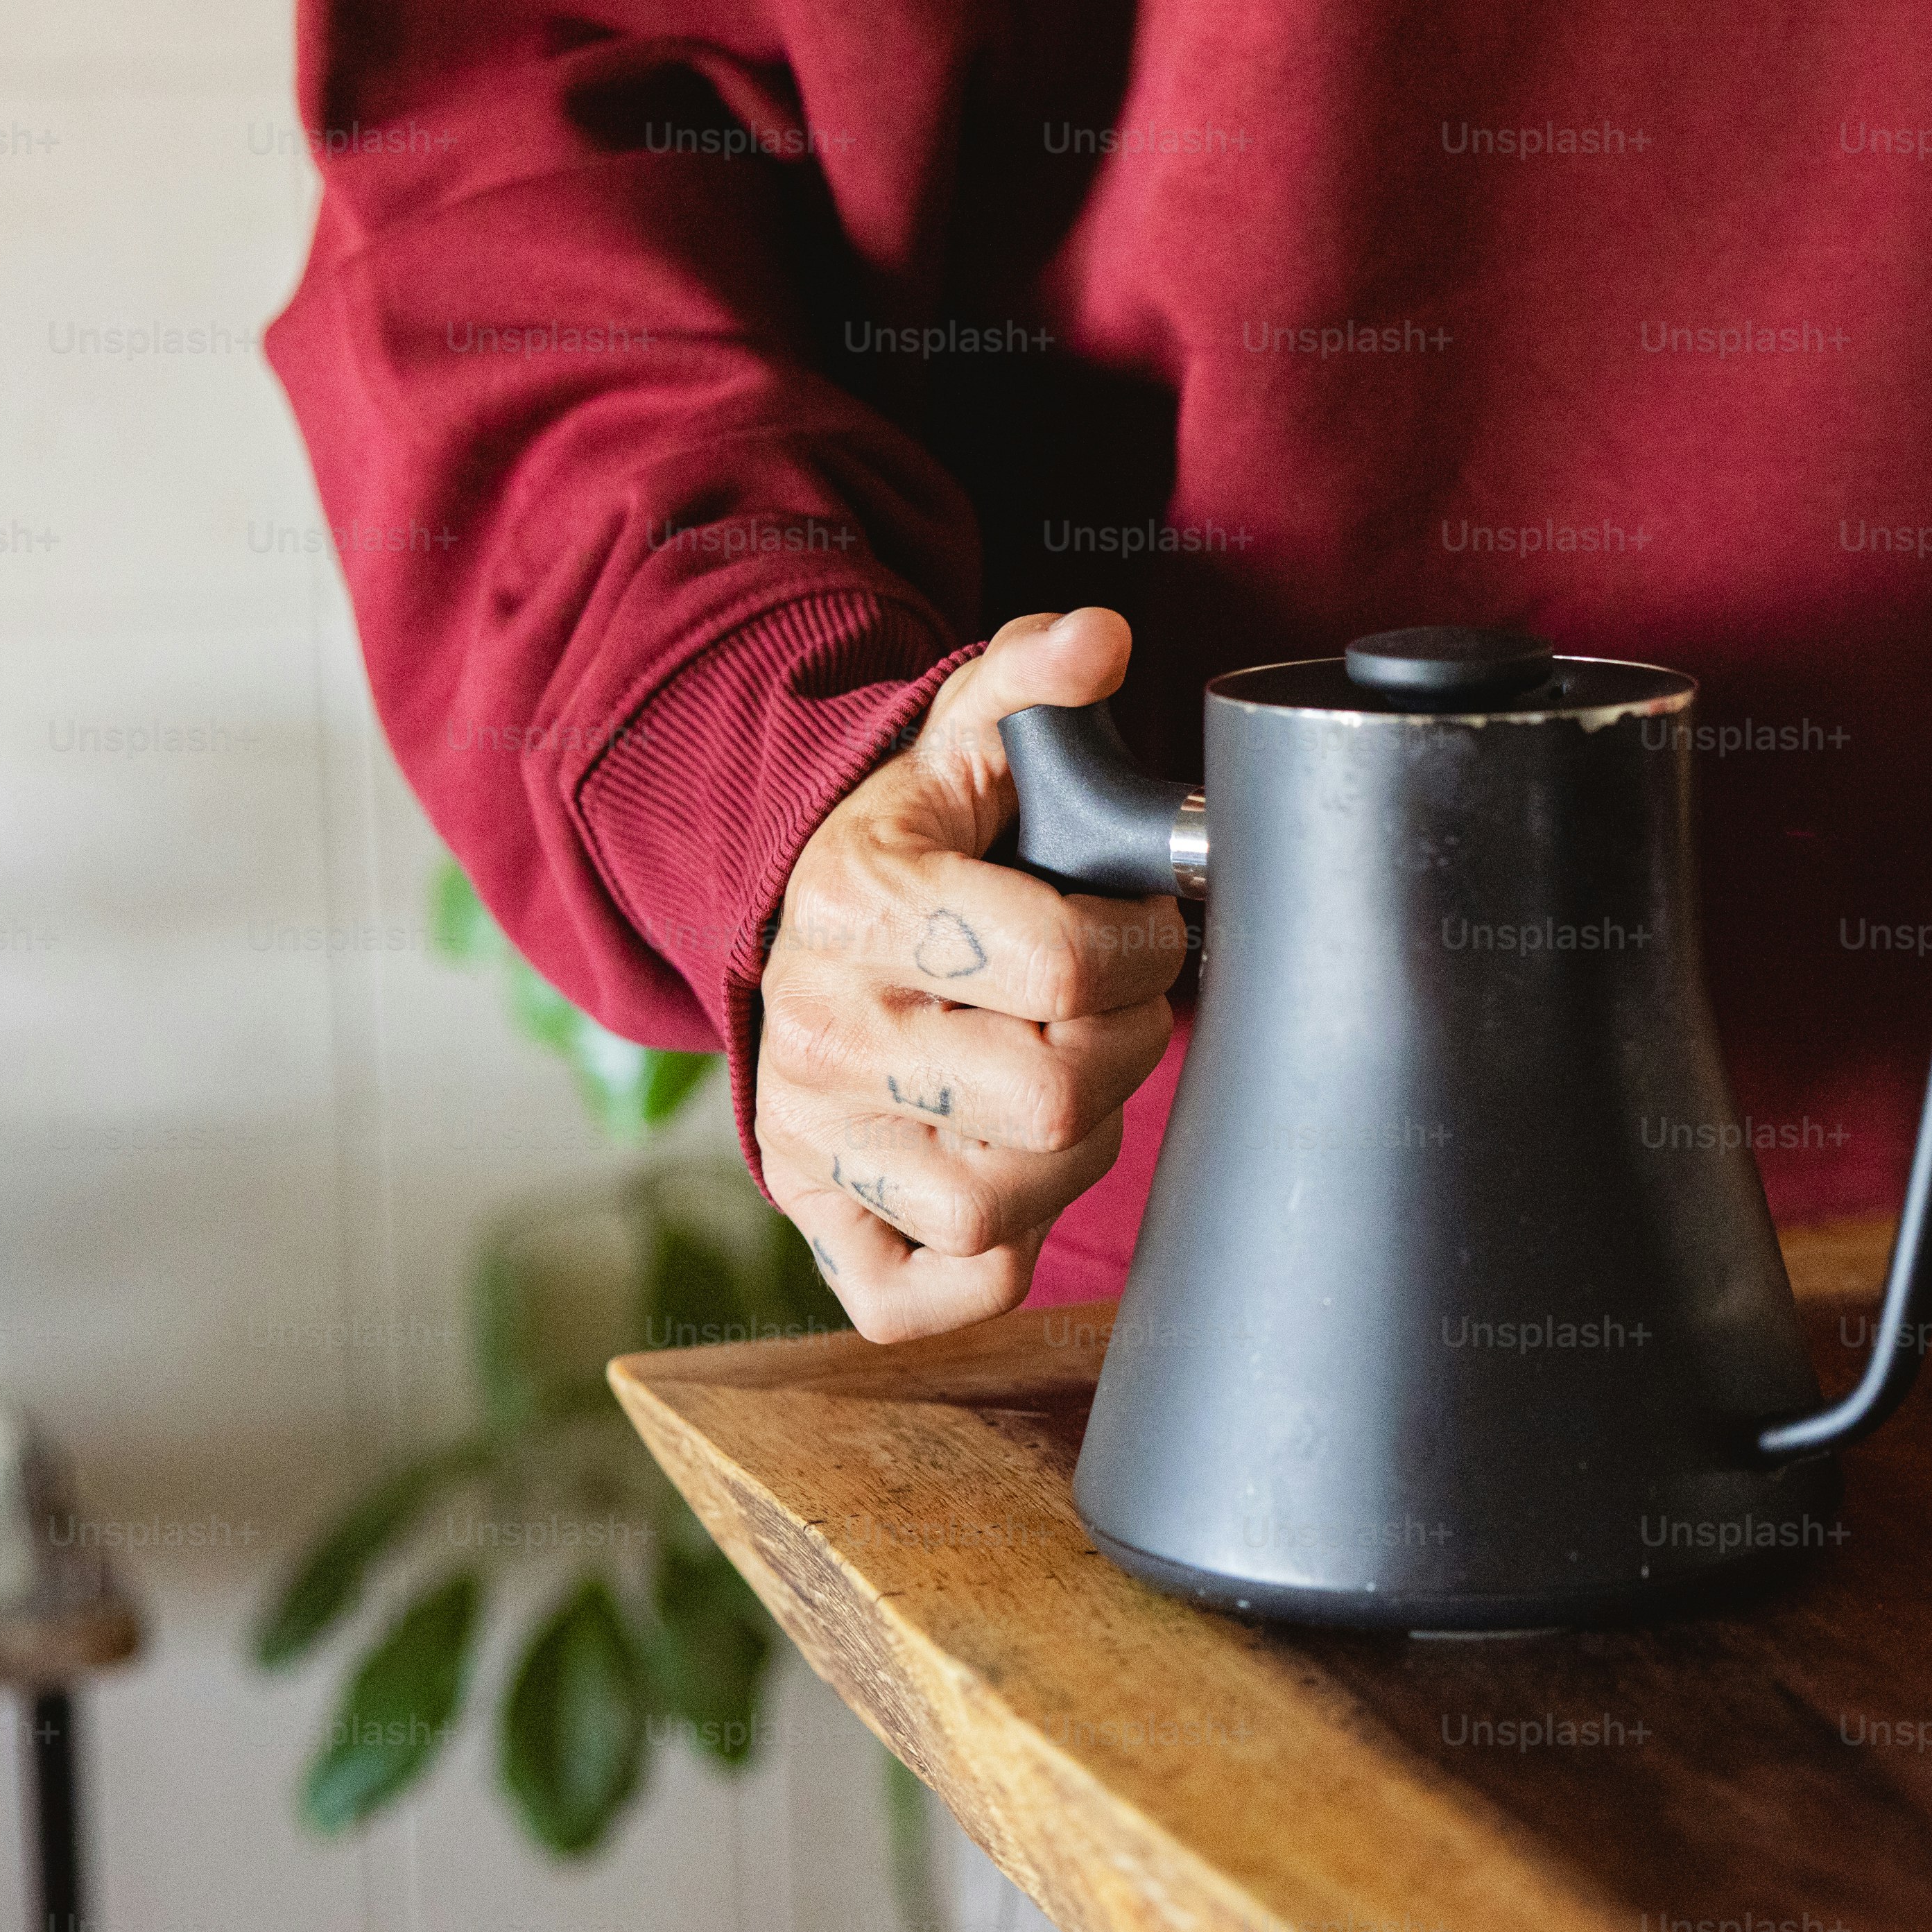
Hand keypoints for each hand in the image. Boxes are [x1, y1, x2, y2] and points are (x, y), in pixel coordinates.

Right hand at [757, 608, 1183, 1340]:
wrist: (786, 928)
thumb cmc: (906, 844)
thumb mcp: (959, 742)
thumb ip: (1030, 676)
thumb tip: (1100, 636)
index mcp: (865, 903)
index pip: (1064, 966)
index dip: (1143, 953)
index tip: (1145, 935)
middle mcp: (825, 1031)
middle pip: (1052, 1098)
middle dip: (1121, 1053)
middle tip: (1116, 1015)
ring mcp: (815, 1139)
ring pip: (998, 1205)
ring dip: (1068, 1155)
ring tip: (1063, 1086)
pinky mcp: (822, 1226)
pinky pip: (930, 1295)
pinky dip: (989, 1260)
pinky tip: (1005, 1177)